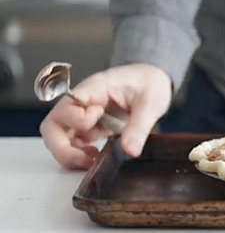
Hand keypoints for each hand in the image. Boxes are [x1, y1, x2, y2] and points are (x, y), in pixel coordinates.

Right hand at [40, 64, 171, 169]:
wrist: (154, 80)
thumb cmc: (150, 83)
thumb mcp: (151, 103)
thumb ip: (140, 125)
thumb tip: (129, 151)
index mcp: (94, 88)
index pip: (66, 106)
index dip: (77, 119)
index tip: (100, 117)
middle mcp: (82, 103)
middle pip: (53, 125)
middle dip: (63, 148)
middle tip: (87, 158)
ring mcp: (84, 116)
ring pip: (59, 137)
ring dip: (69, 154)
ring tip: (92, 162)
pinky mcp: (90, 127)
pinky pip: (73, 143)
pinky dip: (78, 155)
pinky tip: (95, 158)